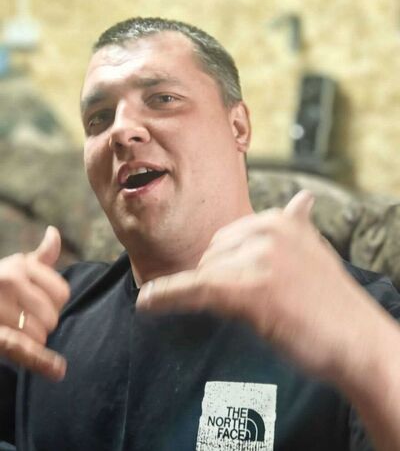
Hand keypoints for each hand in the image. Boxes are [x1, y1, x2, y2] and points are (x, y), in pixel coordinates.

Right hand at [0, 227, 69, 380]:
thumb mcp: (15, 267)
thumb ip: (40, 257)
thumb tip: (54, 233)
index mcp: (20, 265)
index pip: (62, 294)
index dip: (55, 304)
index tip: (40, 304)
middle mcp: (8, 281)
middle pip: (52, 316)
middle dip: (43, 324)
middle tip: (24, 320)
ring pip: (38, 334)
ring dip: (32, 340)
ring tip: (14, 329)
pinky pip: (21, 348)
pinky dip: (41, 361)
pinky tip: (57, 370)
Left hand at [137, 191, 385, 380]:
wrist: (359, 343)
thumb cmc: (333, 303)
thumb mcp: (315, 251)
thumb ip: (298, 224)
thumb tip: (303, 197)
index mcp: (280, 219)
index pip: (227, 238)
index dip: (223, 265)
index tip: (225, 282)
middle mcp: (266, 231)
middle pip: (212, 254)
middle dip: (217, 279)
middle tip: (247, 306)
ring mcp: (257, 259)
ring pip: (203, 274)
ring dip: (206, 295)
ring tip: (246, 313)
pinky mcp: (245, 289)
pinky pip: (192, 290)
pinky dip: (166, 298)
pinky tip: (147, 303)